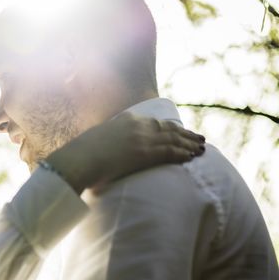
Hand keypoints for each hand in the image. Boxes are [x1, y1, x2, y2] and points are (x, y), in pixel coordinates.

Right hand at [46, 113, 204, 193]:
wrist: (78, 160)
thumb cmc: (82, 156)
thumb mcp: (96, 141)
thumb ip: (110, 142)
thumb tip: (111, 151)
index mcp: (125, 119)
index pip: (154, 122)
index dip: (169, 128)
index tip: (178, 131)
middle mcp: (136, 125)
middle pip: (167, 128)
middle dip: (185, 134)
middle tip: (199, 138)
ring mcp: (141, 138)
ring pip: (172, 139)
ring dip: (189, 144)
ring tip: (201, 148)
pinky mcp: (144, 153)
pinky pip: (169, 152)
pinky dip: (182, 153)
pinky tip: (191, 156)